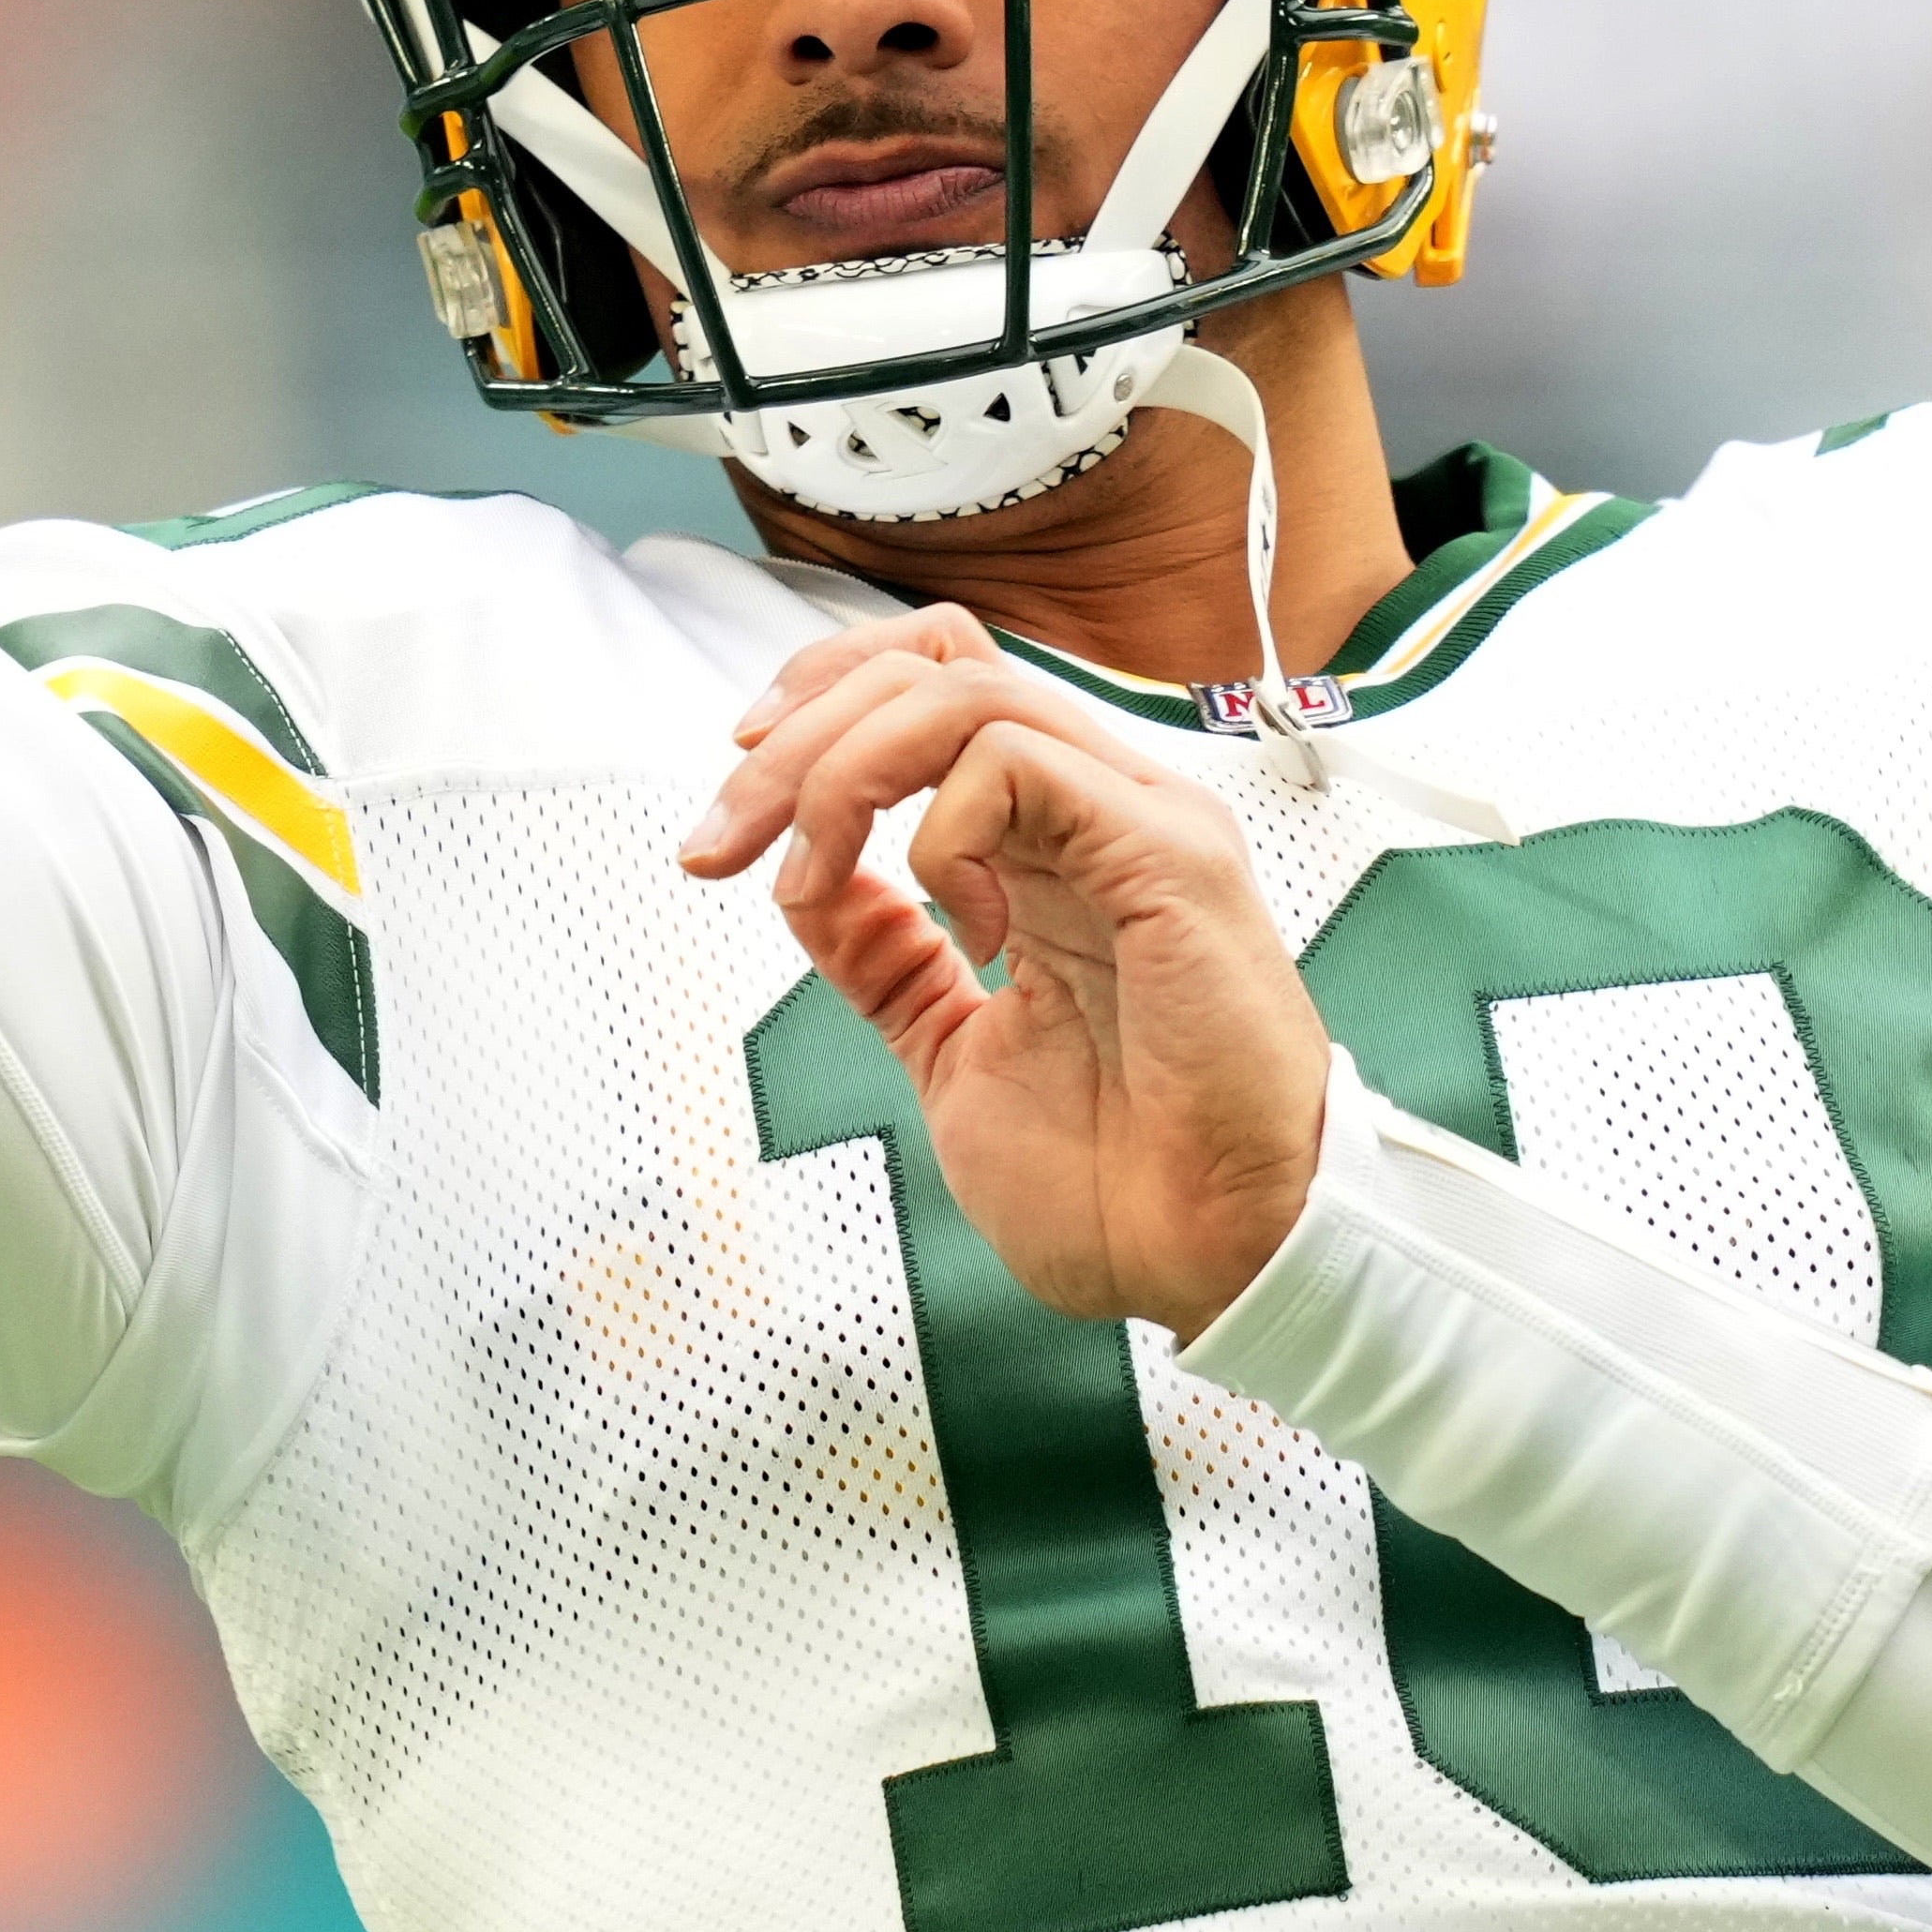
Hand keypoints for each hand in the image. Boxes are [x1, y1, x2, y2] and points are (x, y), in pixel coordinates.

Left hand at [683, 606, 1334, 1332]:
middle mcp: (1101, 810)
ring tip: (804, 877)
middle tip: (722, 842)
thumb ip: (886, 959)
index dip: (824, 697)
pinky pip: (1020, 765)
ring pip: (966, 693)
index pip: (938, 678)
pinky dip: (943, 833)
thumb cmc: (1119, 1179)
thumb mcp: (949, 1049)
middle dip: (793, 741)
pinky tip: (965, 931)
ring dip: (841, 773)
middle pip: (930, 665)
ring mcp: (1141, 822)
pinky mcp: (1168, 856)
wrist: (1208, 1265)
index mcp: (1056, 844)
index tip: (738, 783)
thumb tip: (810, 883)